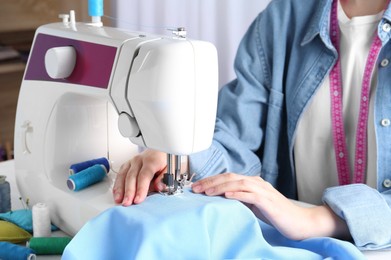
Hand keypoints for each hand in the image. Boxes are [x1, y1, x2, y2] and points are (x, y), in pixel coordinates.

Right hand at [113, 149, 166, 205]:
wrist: (160, 149)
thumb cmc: (165, 160)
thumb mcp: (171, 167)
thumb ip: (165, 177)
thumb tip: (158, 186)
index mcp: (152, 160)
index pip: (145, 175)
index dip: (141, 188)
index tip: (138, 199)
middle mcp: (140, 160)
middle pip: (132, 176)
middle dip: (129, 191)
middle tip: (127, 203)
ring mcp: (132, 162)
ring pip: (123, 175)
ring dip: (120, 189)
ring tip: (119, 201)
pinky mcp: (127, 165)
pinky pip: (120, 175)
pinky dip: (117, 185)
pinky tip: (117, 194)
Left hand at [192, 173, 349, 239]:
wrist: (299, 222)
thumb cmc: (276, 215)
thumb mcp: (254, 206)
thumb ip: (240, 199)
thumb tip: (221, 198)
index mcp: (253, 183)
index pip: (228, 177)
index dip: (212, 180)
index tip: (197, 186)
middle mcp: (257, 183)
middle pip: (230, 177)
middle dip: (211, 181)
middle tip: (196, 187)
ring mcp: (263, 190)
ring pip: (238, 183)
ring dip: (220, 186)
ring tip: (206, 191)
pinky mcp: (268, 201)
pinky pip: (251, 194)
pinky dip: (238, 193)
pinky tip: (226, 195)